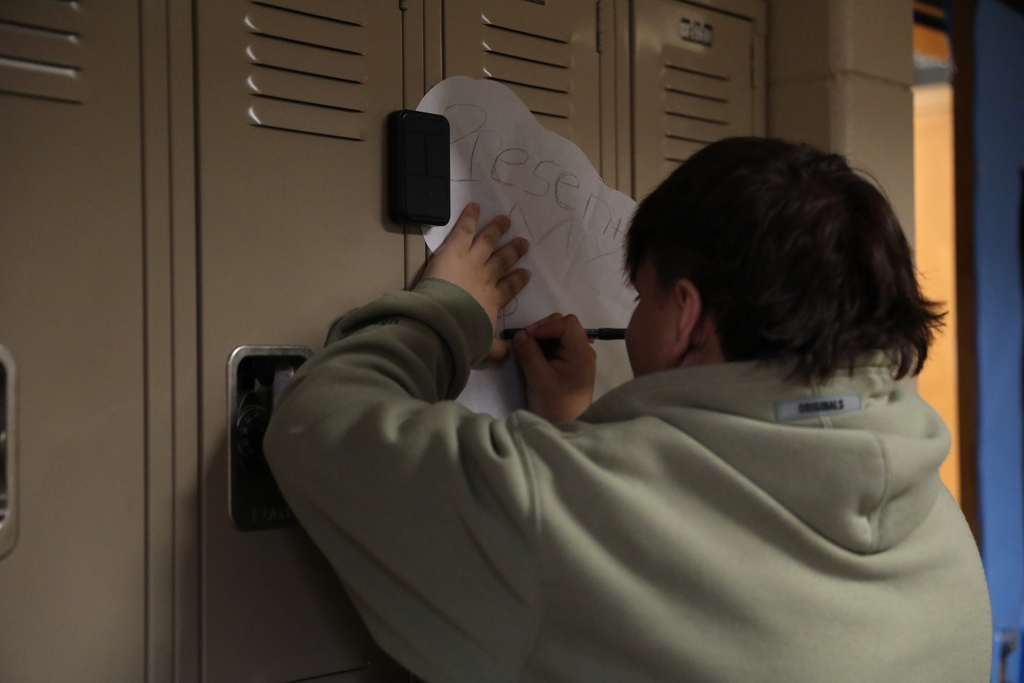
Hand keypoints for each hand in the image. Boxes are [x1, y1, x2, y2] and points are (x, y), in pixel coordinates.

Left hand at [422, 204, 530, 359]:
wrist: (445, 321)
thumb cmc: (463, 335)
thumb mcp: (482, 348)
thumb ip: (496, 349)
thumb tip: (509, 353)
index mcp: (492, 300)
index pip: (508, 288)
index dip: (517, 281)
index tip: (525, 274)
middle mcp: (485, 277)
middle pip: (502, 261)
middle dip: (512, 252)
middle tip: (522, 243)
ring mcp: (472, 261)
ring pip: (487, 241)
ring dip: (496, 230)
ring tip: (504, 220)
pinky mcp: (455, 250)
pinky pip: (464, 229)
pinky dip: (469, 217)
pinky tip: (474, 206)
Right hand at [512, 313, 595, 421]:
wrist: (564, 429)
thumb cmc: (555, 407)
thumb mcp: (539, 381)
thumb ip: (530, 355)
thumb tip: (519, 334)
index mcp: (582, 354)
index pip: (567, 324)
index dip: (546, 325)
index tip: (527, 335)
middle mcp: (582, 351)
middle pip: (564, 325)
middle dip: (543, 328)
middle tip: (525, 341)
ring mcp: (576, 357)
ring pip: (558, 333)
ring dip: (541, 336)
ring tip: (526, 347)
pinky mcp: (568, 363)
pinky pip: (556, 345)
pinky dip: (542, 345)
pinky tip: (532, 354)